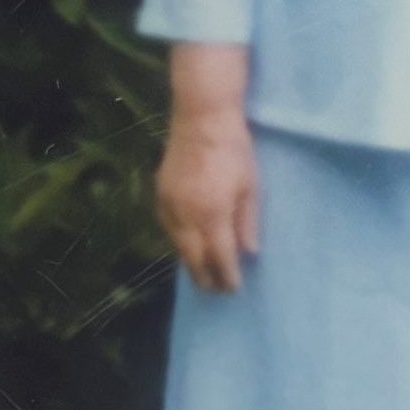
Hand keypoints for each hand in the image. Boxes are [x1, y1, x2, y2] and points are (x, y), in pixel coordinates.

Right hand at [156, 114, 259, 293]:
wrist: (201, 119)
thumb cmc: (234, 150)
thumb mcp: (250, 186)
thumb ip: (247, 221)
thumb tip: (249, 252)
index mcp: (212, 214)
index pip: (219, 256)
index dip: (227, 275)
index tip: (233, 288)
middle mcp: (186, 215)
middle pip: (193, 258)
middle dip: (204, 277)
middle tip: (215, 290)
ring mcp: (169, 205)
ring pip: (177, 245)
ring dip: (190, 262)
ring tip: (202, 274)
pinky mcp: (159, 195)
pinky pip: (168, 228)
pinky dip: (178, 242)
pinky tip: (187, 246)